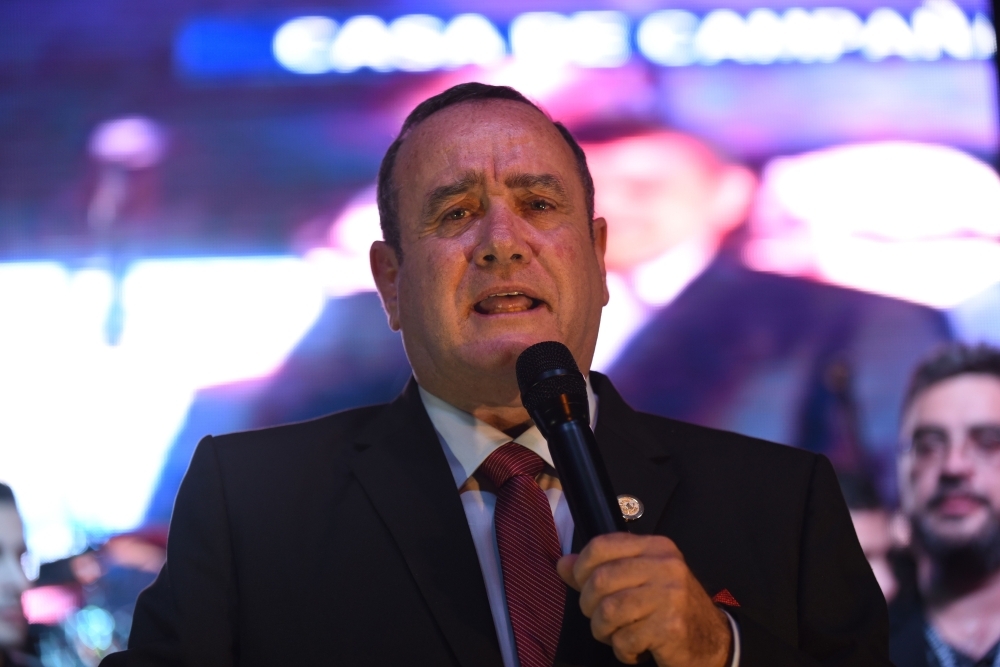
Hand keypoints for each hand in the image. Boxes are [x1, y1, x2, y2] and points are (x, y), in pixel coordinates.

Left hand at [556, 532, 730, 666]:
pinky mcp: (671, 626)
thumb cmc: (669, 607)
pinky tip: (634, 649)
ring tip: (614, 635)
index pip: (602, 545)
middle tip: (598, 617)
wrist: (712, 639)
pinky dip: (622, 650)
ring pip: (609, 611)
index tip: (580, 584)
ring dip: (603, 630)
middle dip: (589, 605)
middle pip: (601, 580)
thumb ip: (601, 569)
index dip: (581, 566)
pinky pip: (625, 639)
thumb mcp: (639, 579)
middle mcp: (665, 566)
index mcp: (655, 547)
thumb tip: (563, 565)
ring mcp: (670, 596)